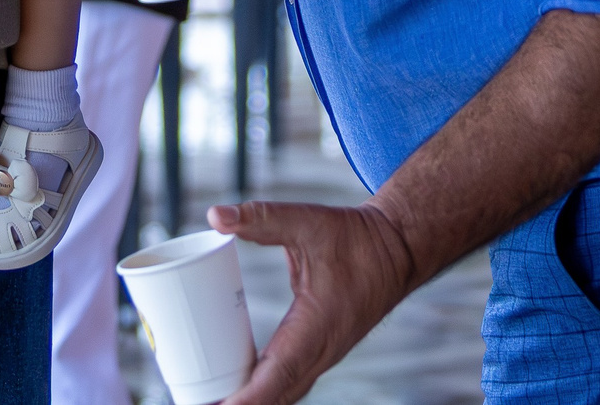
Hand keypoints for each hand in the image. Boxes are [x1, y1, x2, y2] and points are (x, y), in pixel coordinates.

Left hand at [203, 200, 415, 404]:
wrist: (398, 251)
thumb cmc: (358, 239)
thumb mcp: (309, 221)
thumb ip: (263, 219)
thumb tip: (217, 214)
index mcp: (318, 325)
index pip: (279, 373)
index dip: (250, 397)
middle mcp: (321, 350)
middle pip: (277, 396)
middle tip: (201, 403)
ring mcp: (323, 355)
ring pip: (285, 394)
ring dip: (255, 401)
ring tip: (212, 401)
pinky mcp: (320, 352)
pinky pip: (290, 382)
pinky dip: (265, 392)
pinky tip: (240, 391)